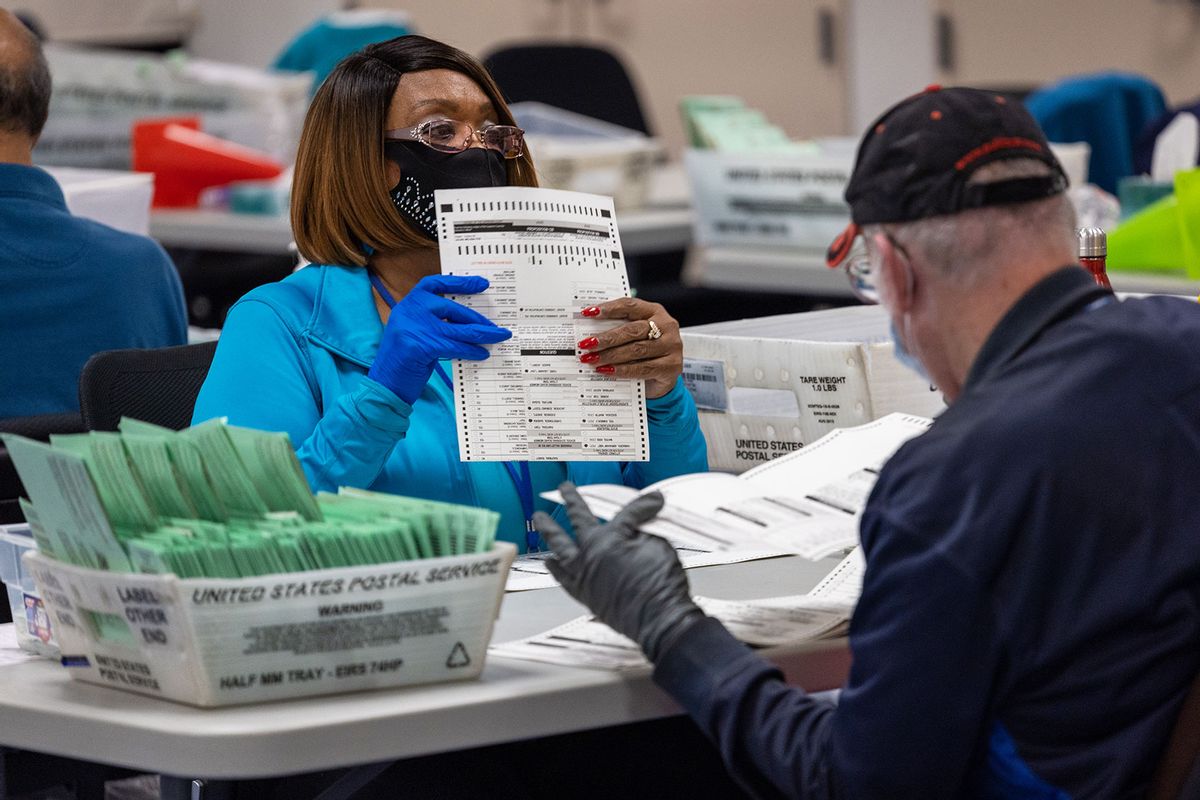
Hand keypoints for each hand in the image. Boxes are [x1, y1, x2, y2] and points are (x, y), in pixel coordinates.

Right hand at [368, 274, 510, 403]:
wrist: (384, 386)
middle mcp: (409, 311)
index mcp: (408, 305)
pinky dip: (471, 351)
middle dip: (477, 318)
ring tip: (499, 336)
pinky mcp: (419, 346)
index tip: (482, 283)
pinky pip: (454, 346)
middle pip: (451, 307)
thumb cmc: (404, 363)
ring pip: (457, 328)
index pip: (435, 284)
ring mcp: (413, 327)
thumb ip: (436, 324)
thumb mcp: (418, 335)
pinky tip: (482, 354)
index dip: (459, 282)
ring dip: (482, 333)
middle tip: (495, 326)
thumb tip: (469, 323)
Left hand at [533, 482, 704, 661]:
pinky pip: (561, 577)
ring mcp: (583, 575)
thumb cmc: (660, 588)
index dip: (641, 506)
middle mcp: (591, 554)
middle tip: (565, 490)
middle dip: (573, 501)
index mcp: (610, 538)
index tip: (651, 502)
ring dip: (549, 530)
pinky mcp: (583, 594)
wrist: (658, 620)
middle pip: (579, 519)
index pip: (625, 513)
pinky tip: (550, 562)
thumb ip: (644, 530)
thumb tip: (639, 524)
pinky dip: (555, 568)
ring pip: (559, 546)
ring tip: (540, 519)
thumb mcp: (660, 547)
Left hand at [578, 298, 681, 397]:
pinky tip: (607, 370)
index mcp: (655, 311)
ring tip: (592, 359)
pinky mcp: (672, 366)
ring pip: (637, 349)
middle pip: (632, 329)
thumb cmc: (645, 352)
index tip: (588, 313)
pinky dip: (622, 370)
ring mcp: (672, 346)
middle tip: (586, 344)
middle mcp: (666, 326)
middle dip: (607, 338)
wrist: (663, 377)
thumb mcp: (634, 337)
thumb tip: (588, 334)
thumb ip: (618, 330)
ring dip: (611, 355)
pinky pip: (643, 368)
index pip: (630, 306)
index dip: (609, 309)